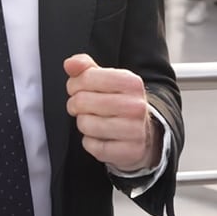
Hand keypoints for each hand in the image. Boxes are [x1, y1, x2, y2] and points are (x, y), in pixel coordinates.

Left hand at [64, 54, 159, 173]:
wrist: (146, 133)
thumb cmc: (121, 104)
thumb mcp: (108, 80)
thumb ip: (86, 68)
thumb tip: (70, 64)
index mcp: (131, 82)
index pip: (86, 78)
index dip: (74, 84)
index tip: (77, 89)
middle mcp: (135, 105)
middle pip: (82, 101)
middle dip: (75, 105)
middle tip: (82, 107)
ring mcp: (134, 130)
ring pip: (85, 124)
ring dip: (83, 124)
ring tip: (93, 121)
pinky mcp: (129, 151)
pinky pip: (93, 146)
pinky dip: (90, 143)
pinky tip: (100, 137)